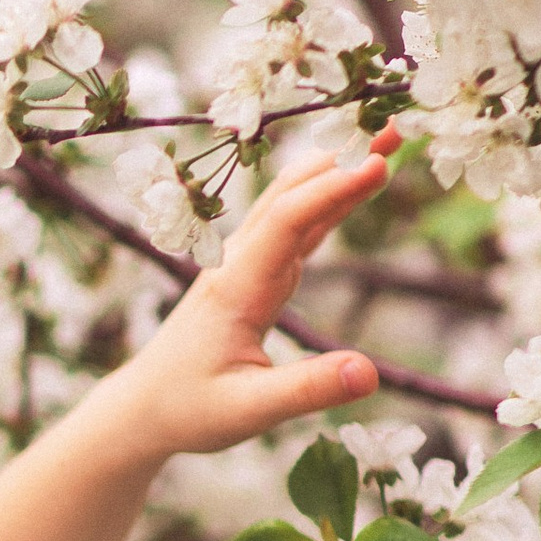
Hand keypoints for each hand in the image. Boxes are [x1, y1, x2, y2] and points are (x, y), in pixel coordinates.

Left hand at [93, 125, 398, 467]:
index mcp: (236, 290)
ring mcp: (243, 264)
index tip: (380, 164)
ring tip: (385, 142)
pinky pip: (293, 225)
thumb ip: (307, 391)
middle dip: (341, 160)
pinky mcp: (252, 273)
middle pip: (290, 196)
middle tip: (395, 128)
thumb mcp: (249, 412)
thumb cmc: (190, 410)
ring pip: (290, 202)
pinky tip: (354, 180)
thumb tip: (369, 374)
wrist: (144, 406)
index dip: (332, 191)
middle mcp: (237, 264)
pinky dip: (326, 199)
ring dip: (335, 170)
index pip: (286, 223)